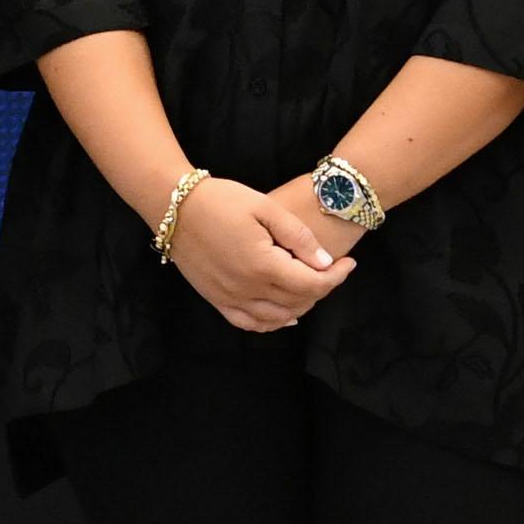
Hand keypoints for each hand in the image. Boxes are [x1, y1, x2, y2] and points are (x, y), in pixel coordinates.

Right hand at [166, 178, 349, 336]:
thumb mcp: (265, 207)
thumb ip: (298, 237)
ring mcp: (230, 298)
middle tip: (331, 270)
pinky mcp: (216, 300)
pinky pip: (249, 324)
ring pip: (277, 318)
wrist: (175, 206)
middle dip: (322, 288)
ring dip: (300, 306)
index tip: (348, 263)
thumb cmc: (221, 200)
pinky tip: (283, 314)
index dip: (337, 277)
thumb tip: (324, 264)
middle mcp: (247, 289)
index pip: (313, 285)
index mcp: (263, 265)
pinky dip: (271, 323)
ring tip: (310, 286)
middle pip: (298, 302)